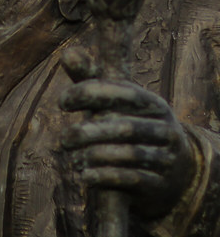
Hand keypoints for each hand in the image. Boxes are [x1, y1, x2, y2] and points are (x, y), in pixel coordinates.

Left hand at [60, 71, 195, 221]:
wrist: (174, 171)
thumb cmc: (132, 126)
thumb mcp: (118, 103)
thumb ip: (91, 80)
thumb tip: (67, 52)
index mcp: (153, 104)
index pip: (123, 93)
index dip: (91, 94)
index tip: (62, 102)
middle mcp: (165, 129)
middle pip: (125, 128)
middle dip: (89, 133)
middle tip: (63, 140)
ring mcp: (167, 158)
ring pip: (129, 155)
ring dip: (95, 156)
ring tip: (74, 159)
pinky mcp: (161, 184)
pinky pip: (133, 179)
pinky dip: (105, 176)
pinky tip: (86, 176)